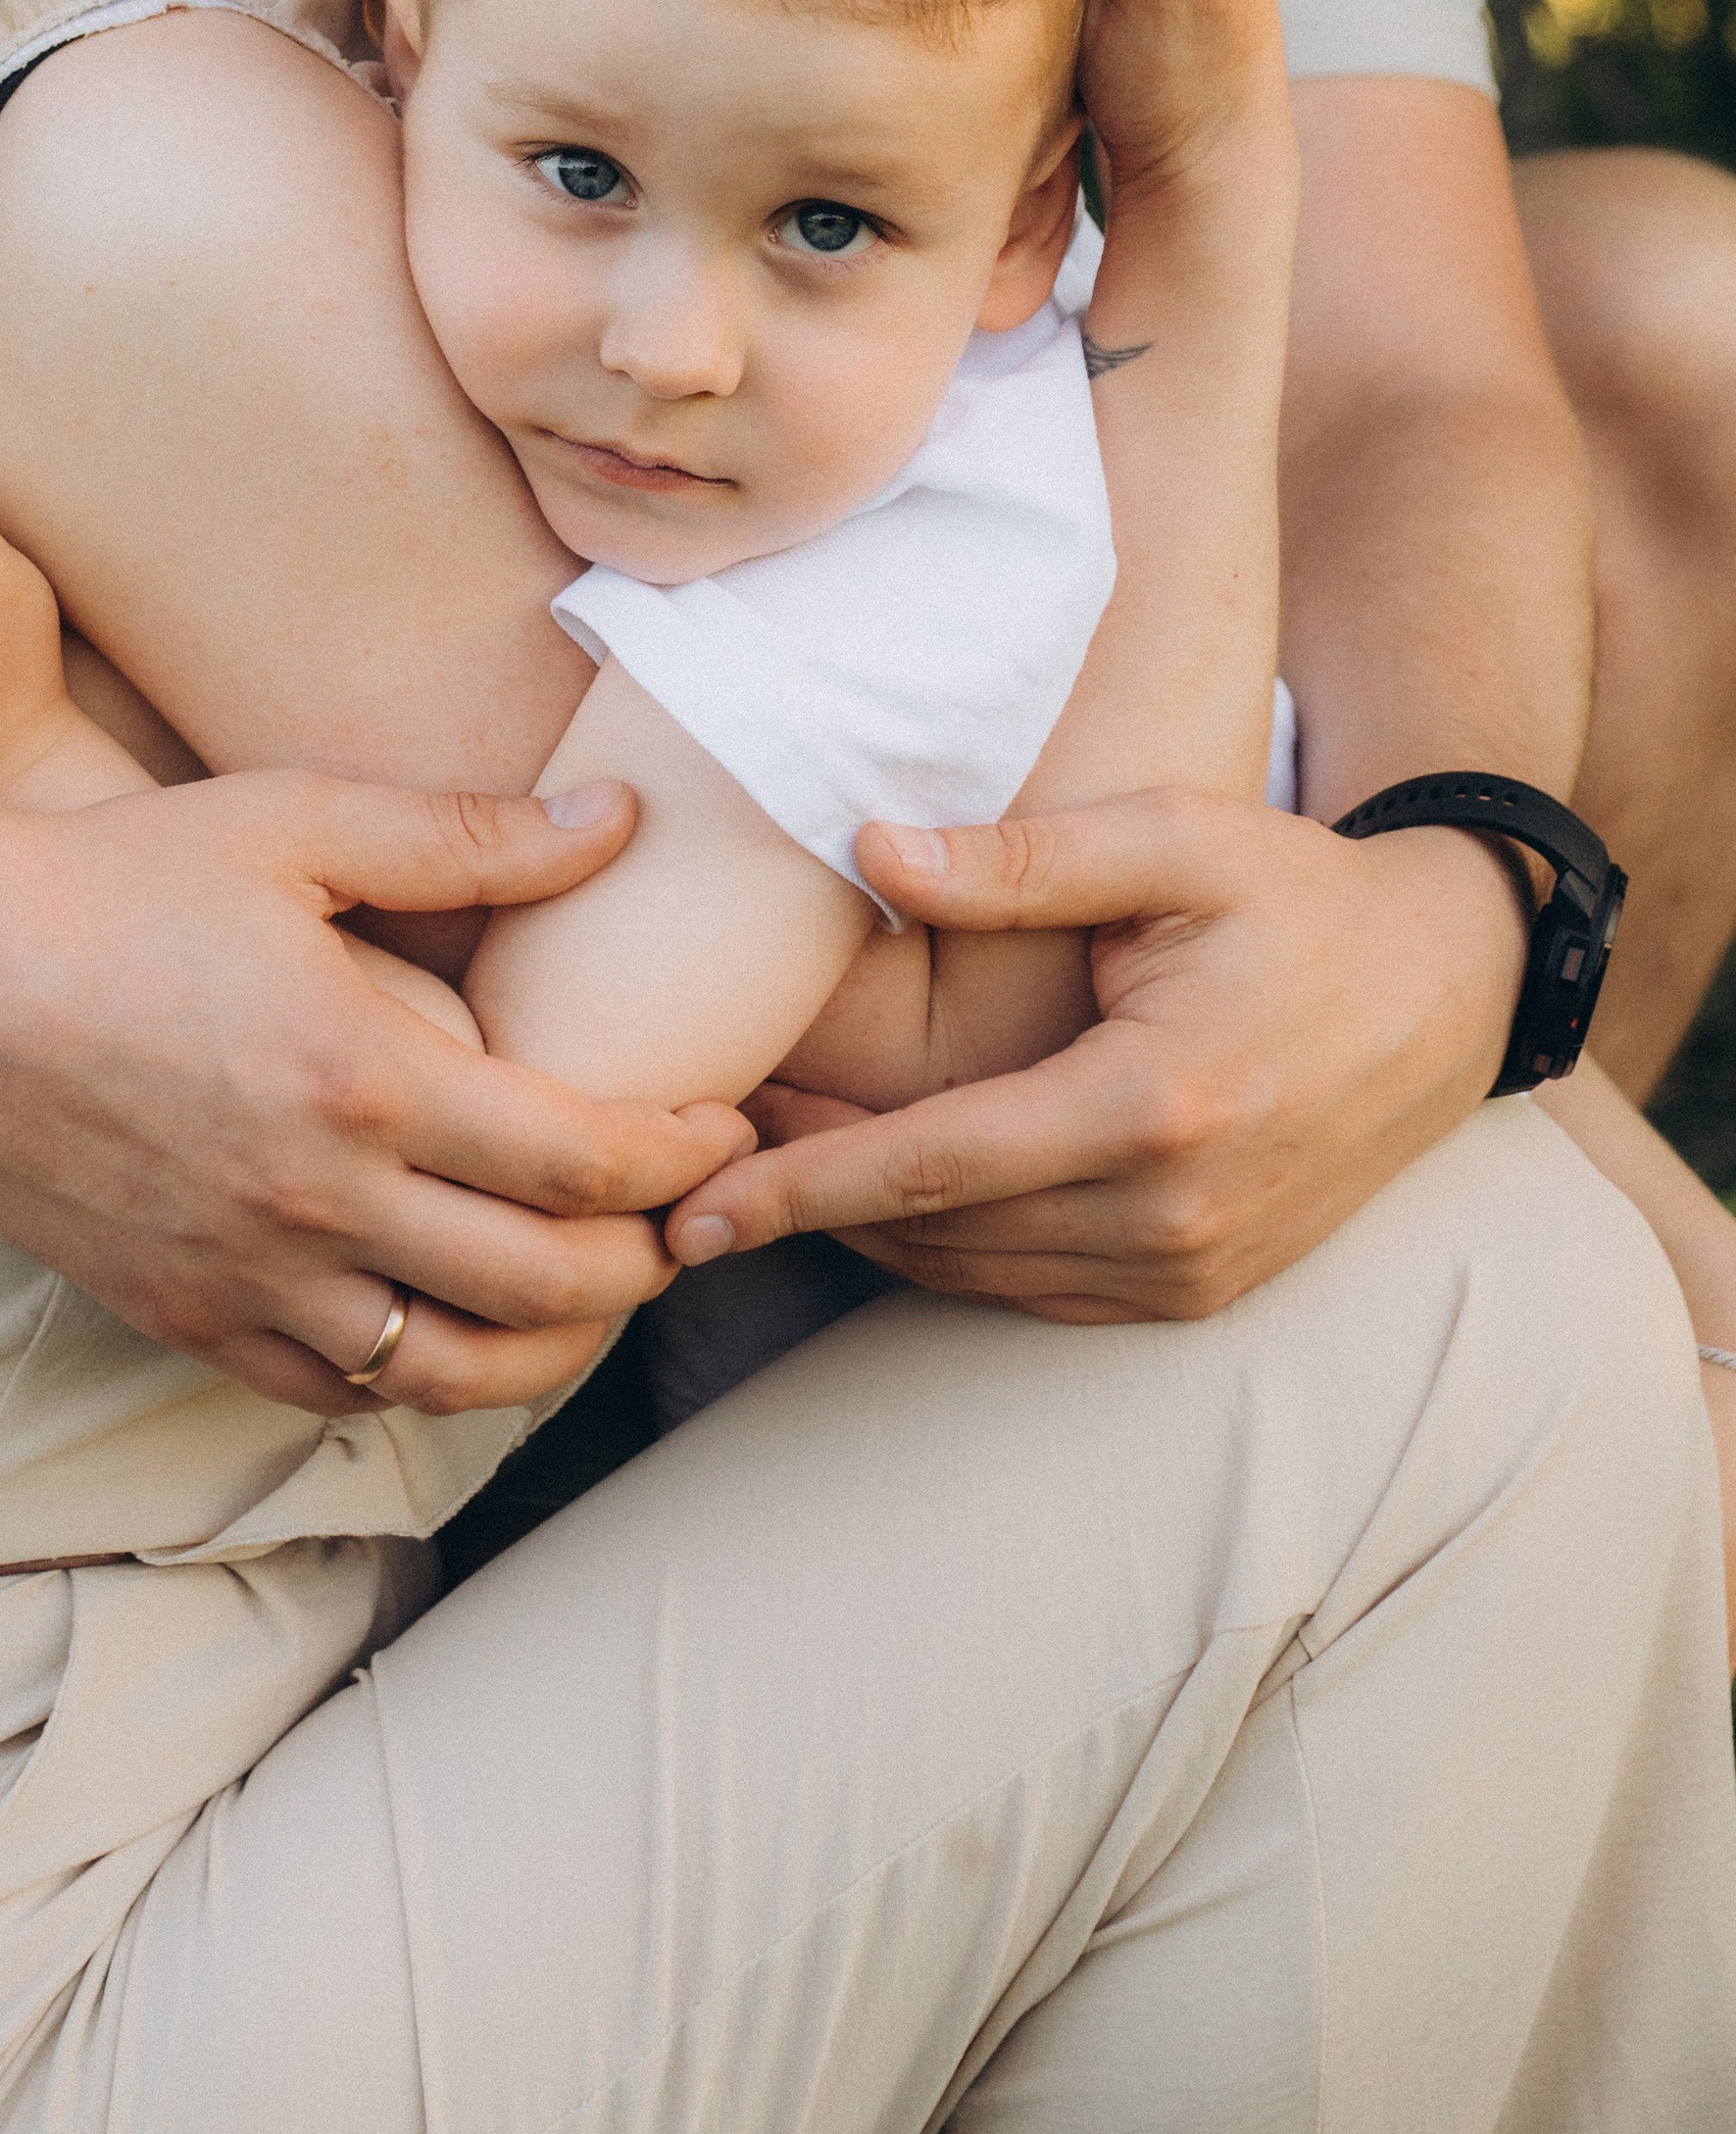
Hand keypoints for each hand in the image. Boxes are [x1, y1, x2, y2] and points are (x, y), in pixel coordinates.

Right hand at [0, 762, 752, 1413]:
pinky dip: (428, 1377)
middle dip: (649, 1258)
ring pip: (455, 1371)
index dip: (683, 1155)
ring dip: (559, 1345)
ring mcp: (249, 1278)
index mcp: (365, 1079)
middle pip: (547, 1286)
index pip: (587, 1162)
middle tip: (688, 1215)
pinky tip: (463, 1327)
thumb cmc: (115, 878)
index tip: (725, 1125)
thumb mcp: (299, 826)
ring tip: (601, 1289)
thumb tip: (617, 823)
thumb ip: (470, 838)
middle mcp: (317, 1202)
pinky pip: (342, 1392)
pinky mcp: (187, 1318)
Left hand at [665, 790, 1520, 1319]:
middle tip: (687, 1168)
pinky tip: (877, 1200)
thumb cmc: (1300, 897)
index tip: (689, 1207)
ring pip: (976, 1277)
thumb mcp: (1174, 839)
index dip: (800, 1189)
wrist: (1447, 994)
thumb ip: (1022, 856)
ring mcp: (1190, 1270)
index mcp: (1153, 1107)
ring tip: (759, 1176)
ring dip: (865, 1237)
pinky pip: (1035, 1294)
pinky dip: (947, 1256)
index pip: (932, 1166)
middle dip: (805, 1210)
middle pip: (937, 1236)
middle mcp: (1169, 1214)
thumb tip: (870, 848)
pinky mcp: (1199, 1293)